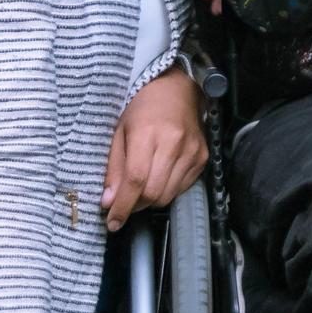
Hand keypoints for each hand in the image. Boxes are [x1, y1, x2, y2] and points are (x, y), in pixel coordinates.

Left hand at [101, 67, 206, 231]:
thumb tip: (108, 202)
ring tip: (141, 189)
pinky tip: (160, 178)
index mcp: (147, 134)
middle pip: (153, 192)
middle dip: (135, 205)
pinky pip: (183, 187)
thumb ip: (114, 169)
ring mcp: (192, 151)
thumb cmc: (142, 108)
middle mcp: (174, 144)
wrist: (177, 89)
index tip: (112, 222)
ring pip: (168, 194)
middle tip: (125, 203)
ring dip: (151, 200)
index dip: (122, 206)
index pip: (135, 180)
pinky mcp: (203, 157)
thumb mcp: (119, 133)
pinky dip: (168, 190)